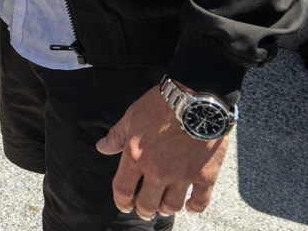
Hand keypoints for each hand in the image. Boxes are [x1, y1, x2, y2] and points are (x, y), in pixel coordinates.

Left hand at [96, 84, 227, 219]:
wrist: (196, 97)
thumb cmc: (161, 104)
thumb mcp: (132, 116)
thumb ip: (117, 135)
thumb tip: (102, 147)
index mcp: (136, 156)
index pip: (123, 189)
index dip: (122, 202)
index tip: (125, 205)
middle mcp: (158, 171)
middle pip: (147, 204)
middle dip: (144, 210)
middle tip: (145, 210)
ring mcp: (182, 175)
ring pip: (171, 206)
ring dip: (166, 209)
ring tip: (164, 205)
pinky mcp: (206, 175)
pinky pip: (200, 202)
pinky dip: (194, 207)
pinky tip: (189, 205)